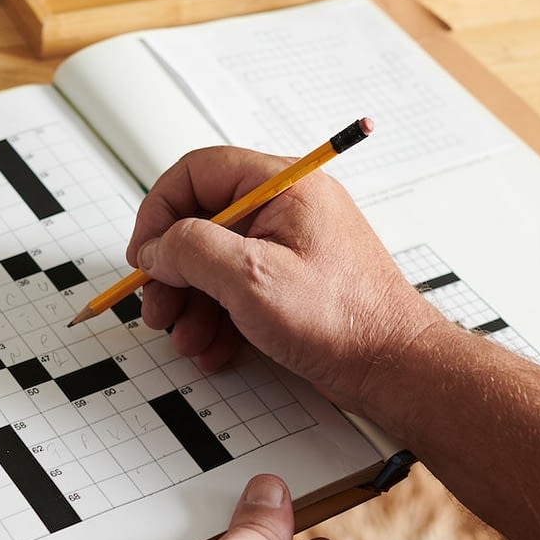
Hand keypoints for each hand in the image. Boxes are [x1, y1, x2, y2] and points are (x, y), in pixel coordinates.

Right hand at [127, 146, 447, 415]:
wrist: (395, 368)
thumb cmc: (344, 320)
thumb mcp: (251, 278)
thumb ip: (192, 249)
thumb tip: (158, 244)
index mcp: (283, 185)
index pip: (198, 172)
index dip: (160, 210)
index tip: (144, 253)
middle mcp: (287, 208)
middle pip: (203, 221)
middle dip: (173, 269)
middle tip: (158, 307)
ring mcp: (291, 247)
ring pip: (217, 262)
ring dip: (192, 302)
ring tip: (186, 338)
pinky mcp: (294, 283)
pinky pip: (240, 289)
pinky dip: (219, 318)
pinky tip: (214, 347)